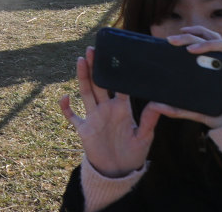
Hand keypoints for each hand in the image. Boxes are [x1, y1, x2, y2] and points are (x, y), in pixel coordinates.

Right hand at [59, 46, 160, 177]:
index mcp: (122, 109)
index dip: (115, 71)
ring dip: (82, 77)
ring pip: (86, 93)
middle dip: (95, 67)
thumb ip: (149, 120)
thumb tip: (157, 103)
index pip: (118, 86)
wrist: (119, 171)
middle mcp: (106, 109)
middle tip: (92, 49)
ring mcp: (93, 117)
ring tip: (81, 60)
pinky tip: (64, 97)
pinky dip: (66, 107)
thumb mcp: (145, 137)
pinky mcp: (83, 128)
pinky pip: (72, 115)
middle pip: (99, 84)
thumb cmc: (134, 154)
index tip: (113, 56)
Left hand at [150, 28, 221, 127]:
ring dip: (211, 43)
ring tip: (191, 50)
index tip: (171, 38)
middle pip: (211, 38)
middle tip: (172, 40)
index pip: (204, 41)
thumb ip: (178, 109)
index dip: (191, 35)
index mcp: (215, 66)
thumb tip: (155, 106)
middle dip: (192, 35)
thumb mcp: (196, 110)